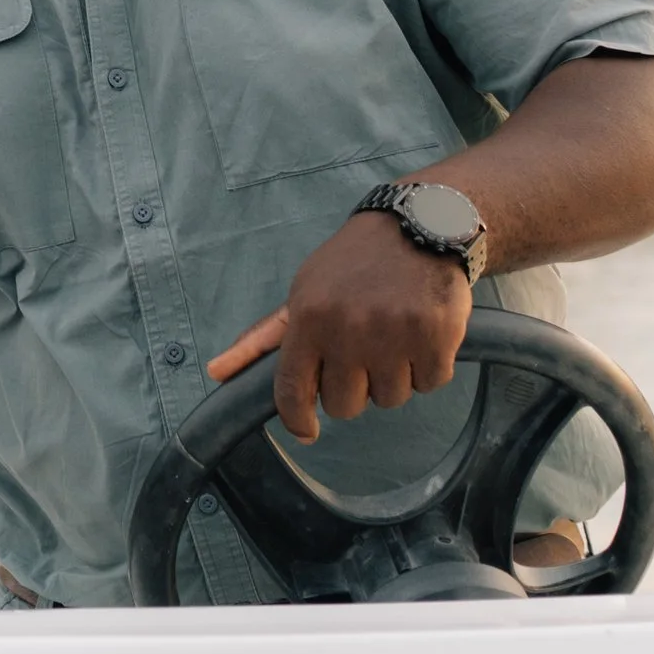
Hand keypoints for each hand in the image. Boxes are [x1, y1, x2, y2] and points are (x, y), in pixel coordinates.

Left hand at [205, 213, 471, 443]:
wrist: (420, 224)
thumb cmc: (353, 266)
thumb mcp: (303, 293)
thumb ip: (264, 339)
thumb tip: (216, 372)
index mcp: (308, 319)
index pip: (292, 392)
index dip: (297, 420)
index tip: (306, 430)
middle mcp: (348, 330)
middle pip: (345, 406)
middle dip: (353, 389)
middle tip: (362, 354)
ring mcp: (395, 335)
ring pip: (390, 399)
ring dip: (393, 377)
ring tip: (395, 337)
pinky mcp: (437, 337)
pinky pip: (431, 384)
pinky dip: (429, 367)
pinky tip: (422, 334)